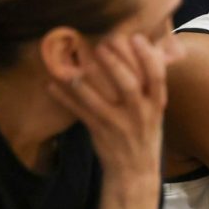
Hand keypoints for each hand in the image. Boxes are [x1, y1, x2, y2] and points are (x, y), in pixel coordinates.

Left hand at [48, 34, 168, 208]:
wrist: (136, 171)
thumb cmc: (144, 134)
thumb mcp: (154, 111)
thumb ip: (149, 86)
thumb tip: (144, 51)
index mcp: (156, 105)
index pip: (157, 78)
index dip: (148, 57)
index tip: (136, 37)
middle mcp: (140, 114)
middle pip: (128, 84)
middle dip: (114, 63)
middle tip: (101, 44)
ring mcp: (119, 125)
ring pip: (99, 100)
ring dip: (83, 82)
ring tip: (71, 66)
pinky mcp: (100, 133)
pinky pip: (80, 113)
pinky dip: (64, 99)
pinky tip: (51, 85)